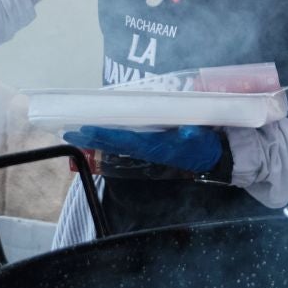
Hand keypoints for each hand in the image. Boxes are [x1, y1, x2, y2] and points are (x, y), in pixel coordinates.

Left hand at [64, 126, 224, 173]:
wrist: (218, 157)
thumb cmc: (209, 143)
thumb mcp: (203, 138)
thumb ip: (195, 136)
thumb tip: (188, 133)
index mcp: (158, 146)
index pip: (125, 139)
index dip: (104, 135)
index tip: (84, 129)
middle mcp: (149, 149)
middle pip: (115, 142)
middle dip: (93, 137)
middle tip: (68, 130)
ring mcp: (149, 149)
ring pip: (118, 143)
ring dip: (99, 138)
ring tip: (78, 130)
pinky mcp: (152, 147)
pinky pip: (126, 141)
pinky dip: (111, 137)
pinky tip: (100, 131)